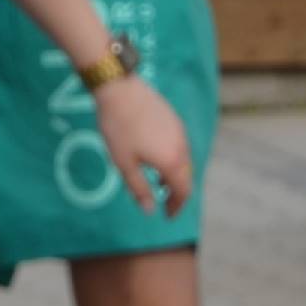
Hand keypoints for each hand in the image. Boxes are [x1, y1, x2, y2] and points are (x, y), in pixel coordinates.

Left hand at [92, 73, 194, 217]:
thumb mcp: (124, 164)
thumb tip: (150, 211)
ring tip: (159, 184)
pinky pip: (179, 146)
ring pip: (184, 161)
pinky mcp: (173, 119)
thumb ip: (139, 189)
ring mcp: (179, 131)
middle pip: (186, 177)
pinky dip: (173, 160)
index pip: (182, 191)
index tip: (167, 216)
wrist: (119, 89)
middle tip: (165, 204)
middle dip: (177, 193)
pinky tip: (156, 158)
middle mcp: (181, 147)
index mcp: (171, 161)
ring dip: (175, 176)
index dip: (176, 207)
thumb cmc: (118, 128)